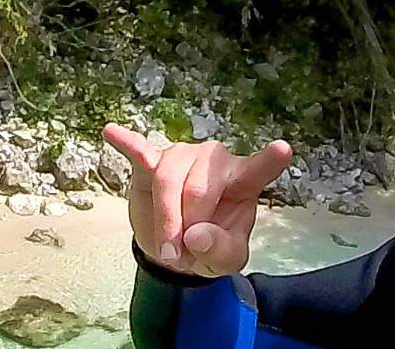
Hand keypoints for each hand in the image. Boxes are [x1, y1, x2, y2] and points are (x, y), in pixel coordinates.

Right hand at [101, 123, 292, 278]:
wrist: (175, 249)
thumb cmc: (209, 247)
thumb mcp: (225, 261)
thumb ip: (220, 251)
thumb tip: (196, 234)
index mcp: (242, 182)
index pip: (259, 169)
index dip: (270, 160)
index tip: (282, 149)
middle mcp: (214, 162)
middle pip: (199, 188)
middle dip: (188, 226)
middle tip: (183, 256)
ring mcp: (182, 157)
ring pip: (168, 180)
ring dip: (165, 219)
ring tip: (166, 247)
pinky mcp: (151, 163)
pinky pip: (139, 152)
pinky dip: (127, 144)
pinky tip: (111, 133)